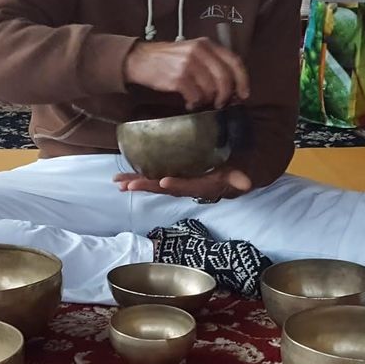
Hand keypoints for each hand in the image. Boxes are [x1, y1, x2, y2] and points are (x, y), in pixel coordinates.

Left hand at [113, 167, 251, 199]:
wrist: (231, 181)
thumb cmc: (234, 174)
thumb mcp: (239, 175)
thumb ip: (239, 178)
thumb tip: (245, 182)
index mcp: (204, 186)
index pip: (190, 187)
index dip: (178, 185)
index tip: (164, 182)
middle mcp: (188, 188)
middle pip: (166, 189)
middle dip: (146, 187)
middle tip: (127, 185)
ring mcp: (179, 185)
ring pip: (157, 185)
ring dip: (138, 184)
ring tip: (119, 183)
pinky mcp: (174, 179)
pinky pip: (156, 180)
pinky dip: (141, 179)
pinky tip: (125, 178)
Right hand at [122, 38, 249, 109]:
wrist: (141, 59)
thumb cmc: (169, 59)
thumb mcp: (192, 52)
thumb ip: (211, 63)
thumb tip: (231, 87)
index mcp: (207, 44)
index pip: (234, 61)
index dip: (243, 80)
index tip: (243, 94)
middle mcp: (199, 52)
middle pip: (225, 78)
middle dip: (226, 95)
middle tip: (220, 104)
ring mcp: (189, 64)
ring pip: (211, 89)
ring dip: (208, 100)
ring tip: (200, 101)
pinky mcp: (179, 78)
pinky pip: (196, 96)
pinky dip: (195, 103)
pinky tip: (189, 103)